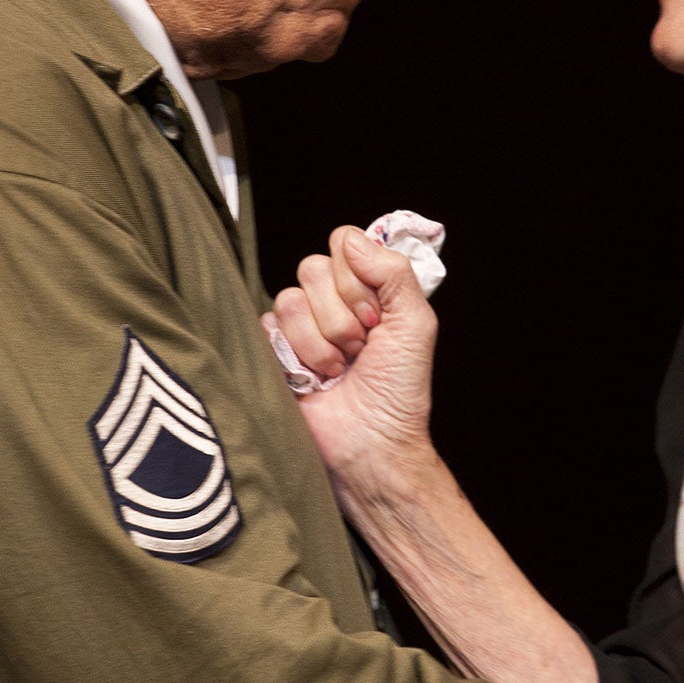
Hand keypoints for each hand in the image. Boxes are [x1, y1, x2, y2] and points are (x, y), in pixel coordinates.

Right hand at [267, 227, 438, 492]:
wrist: (372, 442)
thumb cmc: (399, 390)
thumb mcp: (415, 323)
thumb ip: (393, 272)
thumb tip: (350, 240)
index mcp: (365, 288)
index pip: (343, 244)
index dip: (358, 280)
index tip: (377, 318)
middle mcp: (329, 301)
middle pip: (313, 268)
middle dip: (343, 316)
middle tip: (360, 348)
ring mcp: (299, 325)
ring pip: (290, 299)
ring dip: (322, 343)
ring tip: (339, 369)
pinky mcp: (272, 351)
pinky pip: (269, 327)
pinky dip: (300, 358)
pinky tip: (316, 380)